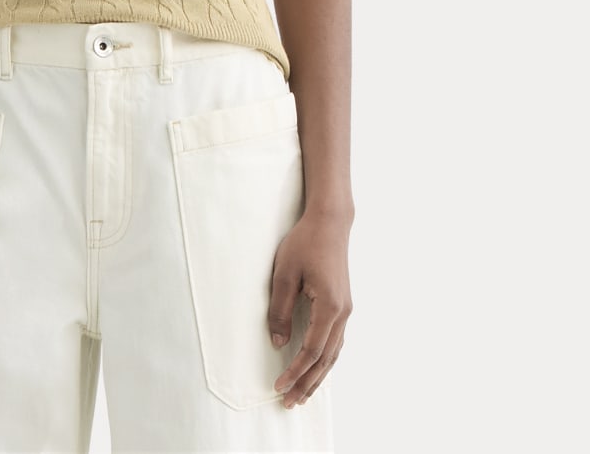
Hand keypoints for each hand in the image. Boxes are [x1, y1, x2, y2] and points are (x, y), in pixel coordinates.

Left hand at [268, 207, 352, 407]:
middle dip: (307, 384)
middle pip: (326, 359)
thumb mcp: (284, 274)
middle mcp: (343, 313)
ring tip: (303, 394)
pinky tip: (317, 367)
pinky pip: (336, 341)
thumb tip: (278, 343)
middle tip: (289, 403)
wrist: (329, 222)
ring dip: (318, 375)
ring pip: (334, 353)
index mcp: (330, 307)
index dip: (295, 372)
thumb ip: (280, 310)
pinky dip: (326, 359)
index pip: (311, 351)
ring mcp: (346, 309)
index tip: (279, 387)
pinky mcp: (343, 304)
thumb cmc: (305, 243)